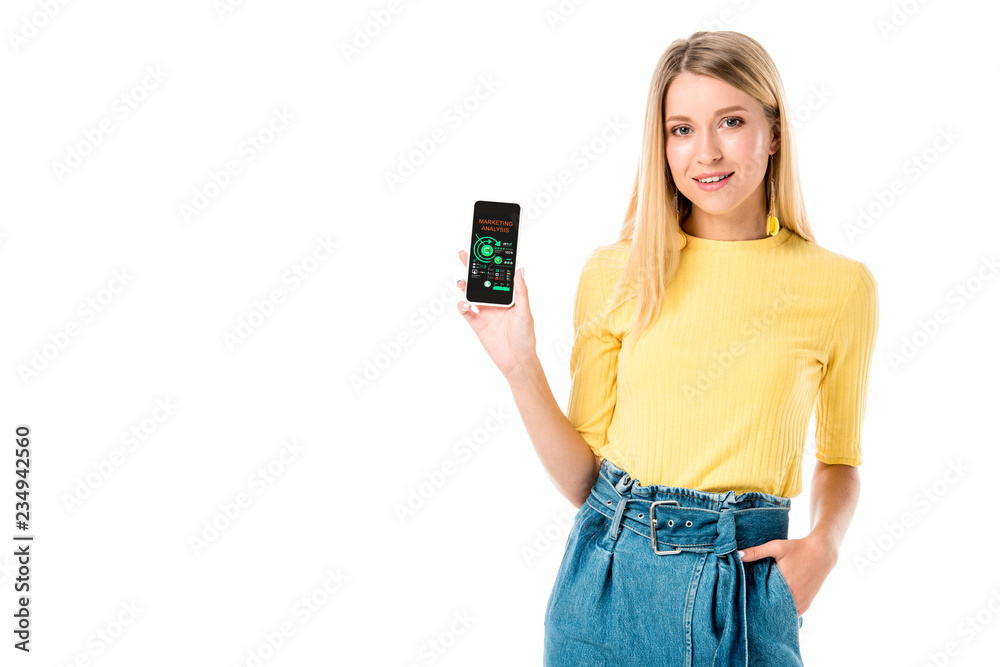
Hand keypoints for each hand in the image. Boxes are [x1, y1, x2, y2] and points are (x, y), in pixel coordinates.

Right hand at [456, 249, 536, 377]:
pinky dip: (462, 305)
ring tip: (462, 281)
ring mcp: (484, 311)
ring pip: (471, 293)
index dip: (491, 263)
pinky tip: (465, 304)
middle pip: (481, 280)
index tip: (485, 250)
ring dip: (465, 285)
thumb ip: (521, 291)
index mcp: (508, 296)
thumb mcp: (525, 311)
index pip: (498, 275)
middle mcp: (495, 301)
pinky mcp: (476, 323)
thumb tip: (520, 269)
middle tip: (463, 254)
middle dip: (472, 267)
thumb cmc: (525, 337)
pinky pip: (465, 310)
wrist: (516, 361)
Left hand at [738, 533, 838, 615]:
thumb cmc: (798, 548)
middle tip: (751, 602)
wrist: (822, 552)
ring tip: (763, 603)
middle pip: (773, 608)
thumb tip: (737, 554)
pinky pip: (792, 613)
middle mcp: (794, 597)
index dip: (754, 599)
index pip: (764, 600)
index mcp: (785, 585)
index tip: (745, 598)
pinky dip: (784, 610)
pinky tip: (775, 604)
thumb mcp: (776, 547)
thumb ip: (756, 552)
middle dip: (763, 605)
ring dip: (774, 609)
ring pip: (783, 613)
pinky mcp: (807, 604)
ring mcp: (802, 603)